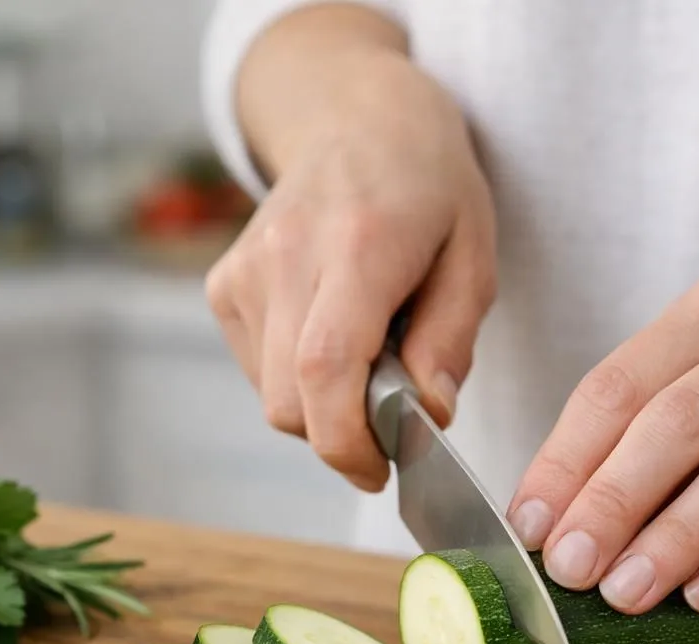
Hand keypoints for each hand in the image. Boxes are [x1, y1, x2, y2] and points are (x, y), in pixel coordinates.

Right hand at [205, 58, 496, 491]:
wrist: (356, 119)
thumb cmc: (428, 189)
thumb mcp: (475, 256)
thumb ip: (452, 340)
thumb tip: (429, 414)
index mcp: (358, 245)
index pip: (325, 368)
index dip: (346, 441)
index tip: (380, 470)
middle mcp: (286, 256)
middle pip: (290, 401)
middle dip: (342, 436)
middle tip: (392, 418)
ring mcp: (244, 271)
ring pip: (271, 396)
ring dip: (322, 406)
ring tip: (368, 355)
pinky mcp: (223, 286)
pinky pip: (256, 372)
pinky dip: (297, 380)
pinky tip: (331, 334)